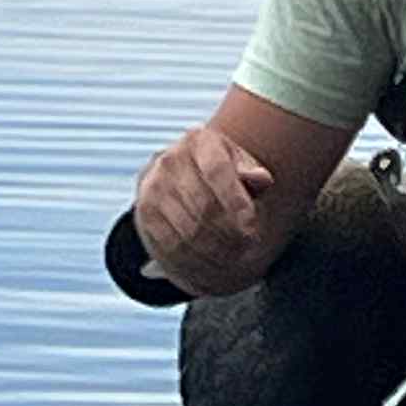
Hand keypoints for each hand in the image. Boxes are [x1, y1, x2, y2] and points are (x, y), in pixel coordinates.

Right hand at [134, 125, 274, 294]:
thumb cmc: (222, 172)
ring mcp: (153, 188)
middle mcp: (170, 160)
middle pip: (203, 206)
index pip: (217, 171)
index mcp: (199, 141)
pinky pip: (171, 245)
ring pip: (188, 230)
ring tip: (237, 258)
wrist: (180, 176)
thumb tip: (260, 178)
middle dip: (230, 232)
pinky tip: (214, 264)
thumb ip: (252, 173)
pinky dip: (195, 260)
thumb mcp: (240, 166)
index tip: (251, 226)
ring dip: (216, 251)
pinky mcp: (145, 215)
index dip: (235, 201)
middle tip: (250, 246)